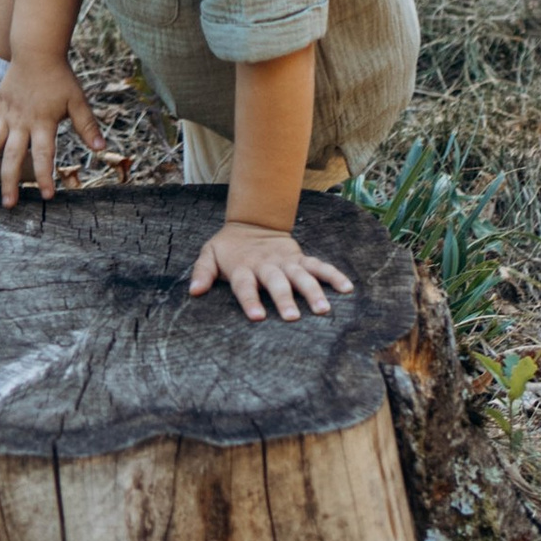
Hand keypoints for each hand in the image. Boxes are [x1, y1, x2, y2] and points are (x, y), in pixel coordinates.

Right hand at [0, 56, 100, 205]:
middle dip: (10, 181)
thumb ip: (87, 125)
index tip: (47, 195)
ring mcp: (6, 113)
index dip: (45, 176)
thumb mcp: (77, 101)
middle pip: (13, 156)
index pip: (43, 155)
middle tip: (8, 204)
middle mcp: (22, 122)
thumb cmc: (60, 76)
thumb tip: (101, 148)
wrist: (38, 49)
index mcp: (43, 123)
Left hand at [187, 217, 354, 322]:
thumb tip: (193, 291)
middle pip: (276, 282)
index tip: (257, 317)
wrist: (251, 222)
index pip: (245, 285)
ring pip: (301, 276)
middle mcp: (266, 265)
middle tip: (293, 318)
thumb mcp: (210, 254)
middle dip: (284, 299)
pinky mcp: (300, 258)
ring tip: (323, 310)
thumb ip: (202, 272)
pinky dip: (333, 275)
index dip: (250, 300)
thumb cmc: (228, 248)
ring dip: (313, 291)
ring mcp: (285, 261)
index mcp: (243, 267)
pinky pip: (319, 266)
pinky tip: (347, 288)